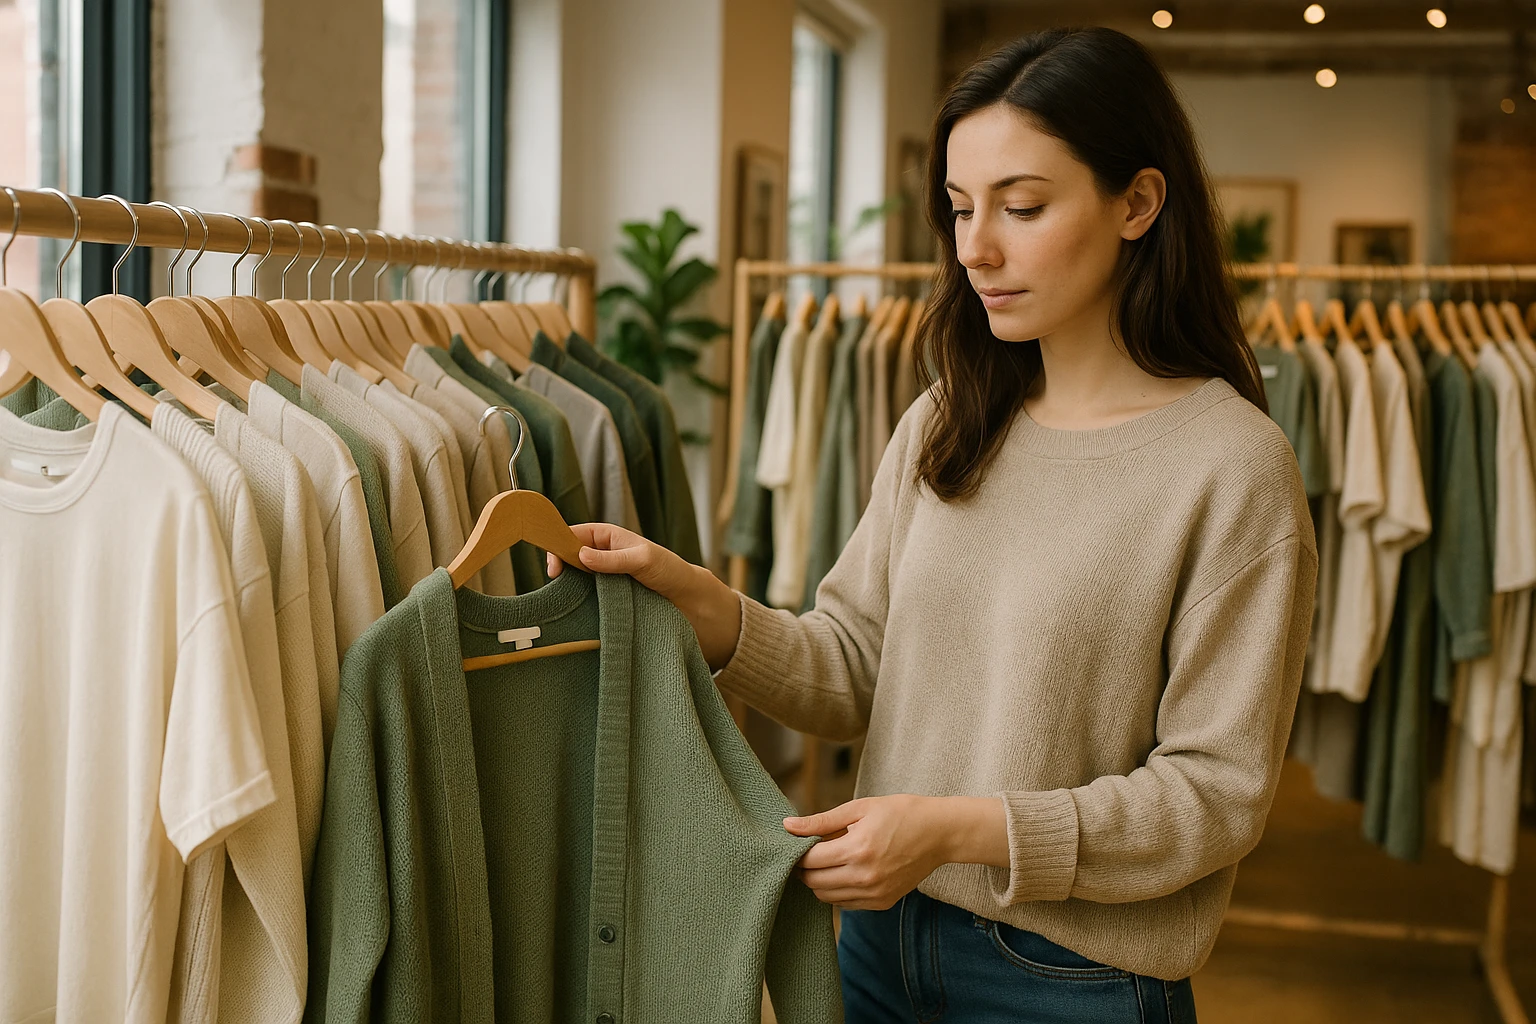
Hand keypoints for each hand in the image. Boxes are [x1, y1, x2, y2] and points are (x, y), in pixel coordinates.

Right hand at [547, 522, 744, 670]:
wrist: (689, 601)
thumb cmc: (669, 571)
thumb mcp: (643, 560)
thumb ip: (613, 558)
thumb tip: (580, 555)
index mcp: (607, 536)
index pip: (572, 534)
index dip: (559, 545)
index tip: (555, 568)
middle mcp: (601, 554)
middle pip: (568, 556)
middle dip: (559, 567)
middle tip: (557, 585)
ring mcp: (602, 576)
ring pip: (574, 578)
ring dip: (568, 587)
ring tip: (566, 600)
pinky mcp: (606, 596)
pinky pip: (585, 596)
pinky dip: (579, 602)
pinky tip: (577, 611)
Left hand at [784, 795, 953, 910]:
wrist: (939, 833)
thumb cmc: (900, 813)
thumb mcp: (860, 808)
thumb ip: (821, 821)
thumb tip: (787, 827)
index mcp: (857, 849)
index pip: (809, 861)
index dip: (797, 853)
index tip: (796, 843)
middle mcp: (864, 876)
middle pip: (814, 883)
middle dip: (804, 869)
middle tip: (808, 853)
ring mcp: (875, 894)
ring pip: (826, 897)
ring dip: (819, 881)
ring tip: (827, 861)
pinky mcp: (882, 903)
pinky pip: (845, 904)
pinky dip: (837, 891)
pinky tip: (845, 871)